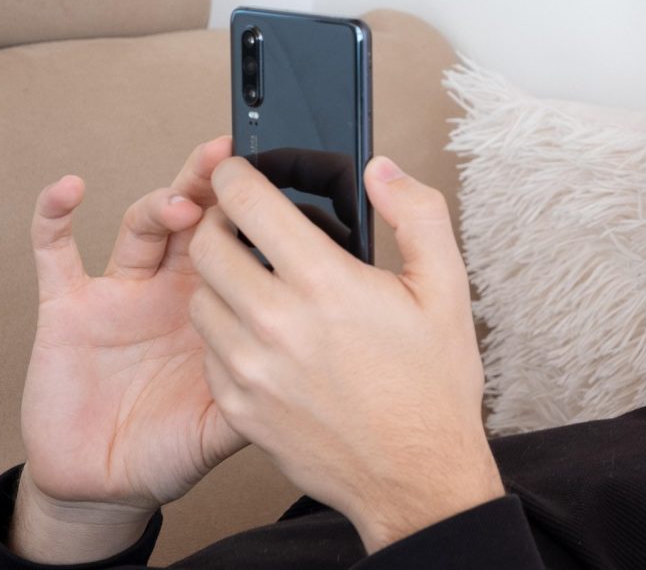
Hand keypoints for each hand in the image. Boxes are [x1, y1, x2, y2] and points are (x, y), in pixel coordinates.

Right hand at [18, 137, 248, 524]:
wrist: (110, 484)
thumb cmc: (177, 446)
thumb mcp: (238, 417)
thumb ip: (275, 387)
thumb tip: (331, 367)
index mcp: (224, 305)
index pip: (243, 242)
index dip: (257, 212)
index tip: (282, 180)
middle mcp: (174, 288)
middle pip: (196, 219)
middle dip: (212, 186)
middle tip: (233, 158)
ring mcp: (123, 293)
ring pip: (143, 228)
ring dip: (161, 204)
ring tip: (184, 200)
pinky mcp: (71, 309)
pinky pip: (56, 253)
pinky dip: (55, 218)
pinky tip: (70, 190)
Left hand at [188, 156, 502, 553]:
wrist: (417, 474)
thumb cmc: (432, 384)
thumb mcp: (447, 287)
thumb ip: (416, 214)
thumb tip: (380, 170)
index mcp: (325, 284)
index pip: (247, 203)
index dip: (236, 175)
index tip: (239, 171)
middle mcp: (276, 324)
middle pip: (206, 246)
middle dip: (219, 222)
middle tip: (243, 224)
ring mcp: (250, 370)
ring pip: (199, 299)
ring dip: (218, 279)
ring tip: (256, 281)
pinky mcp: (239, 408)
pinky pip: (208, 351)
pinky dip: (224, 332)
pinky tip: (262, 334)